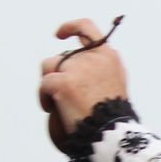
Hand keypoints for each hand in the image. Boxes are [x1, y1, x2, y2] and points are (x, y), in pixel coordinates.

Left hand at [38, 18, 128, 139]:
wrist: (111, 134)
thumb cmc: (113, 117)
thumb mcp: (116, 85)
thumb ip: (102, 69)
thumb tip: (81, 62)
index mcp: (109, 56)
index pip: (87, 28)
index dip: (70, 27)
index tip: (59, 35)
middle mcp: (94, 57)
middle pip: (63, 56)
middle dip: (60, 74)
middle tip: (66, 96)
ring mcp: (78, 68)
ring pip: (49, 66)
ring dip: (49, 82)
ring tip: (56, 102)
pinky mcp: (63, 82)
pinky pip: (43, 84)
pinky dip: (43, 97)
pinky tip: (50, 108)